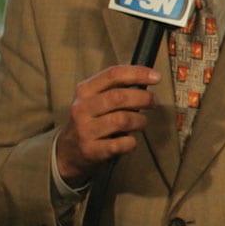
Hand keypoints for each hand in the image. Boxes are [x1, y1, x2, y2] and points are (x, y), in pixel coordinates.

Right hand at [56, 63, 160, 186]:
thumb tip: (148, 79)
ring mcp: (85, 130)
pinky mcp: (91, 150)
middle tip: (153, 103)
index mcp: (85, 90)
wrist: (68, 151)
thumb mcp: (94, 99)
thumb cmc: (90, 120)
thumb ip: (115, 88)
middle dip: (144, 98)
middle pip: (120, 97)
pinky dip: (132, 142)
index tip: (156, 77)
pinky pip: (121, 144)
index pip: (113, 74)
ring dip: (140, 121)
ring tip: (141, 122)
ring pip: (123, 120)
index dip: (138, 73)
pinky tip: (130, 141)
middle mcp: (82, 108)